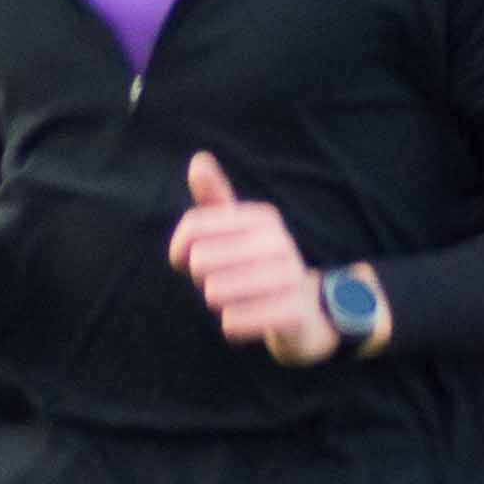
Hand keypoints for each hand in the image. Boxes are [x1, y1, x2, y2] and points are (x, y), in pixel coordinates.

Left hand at [169, 153, 340, 361]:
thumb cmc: (257, 266)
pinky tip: (238, 319)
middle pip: (201, 260)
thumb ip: (215, 198)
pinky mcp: (293, 313)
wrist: (305, 312)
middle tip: (220, 282)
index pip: (193, 225)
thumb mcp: (237, 230)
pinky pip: (234, 320)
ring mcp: (290, 277)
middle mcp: (280, 241)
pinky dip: (230, 324)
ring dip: (215, 301)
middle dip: (201, 279)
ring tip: (231, 299)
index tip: (184, 261)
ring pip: (216, 291)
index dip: (178, 248)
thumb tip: (199, 159)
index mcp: (263, 217)